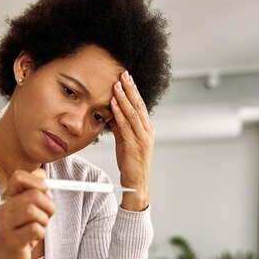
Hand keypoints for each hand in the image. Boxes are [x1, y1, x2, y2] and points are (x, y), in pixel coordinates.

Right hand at [0, 169, 54, 258]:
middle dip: (48, 205)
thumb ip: (34, 191)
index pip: (20, 177)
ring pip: (34, 211)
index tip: (45, 194)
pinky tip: (34, 238)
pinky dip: (41, 233)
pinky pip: (35, 229)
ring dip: (44, 220)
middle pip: (33, 195)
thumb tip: (41, 173)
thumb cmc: (21, 233)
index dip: (38, 183)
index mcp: (7, 198)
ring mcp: (4, 225)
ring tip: (40, 227)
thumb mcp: (28, 210)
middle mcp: (2, 209)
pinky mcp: (11, 241)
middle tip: (48, 215)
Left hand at [108, 71, 153, 210]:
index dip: (134, 91)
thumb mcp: (125, 141)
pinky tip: (113, 102)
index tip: (127, 78)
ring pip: (133, 113)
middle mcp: (147, 132)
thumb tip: (111, 112)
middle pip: (139, 105)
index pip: (140, 105)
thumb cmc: (131, 164)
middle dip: (131, 89)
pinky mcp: (135, 145)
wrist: (136, 184)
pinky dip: (119, 112)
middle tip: (124, 74)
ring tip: (117, 84)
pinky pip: (126, 125)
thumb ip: (120, 127)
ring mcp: (142, 138)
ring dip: (124, 97)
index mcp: (147, 129)